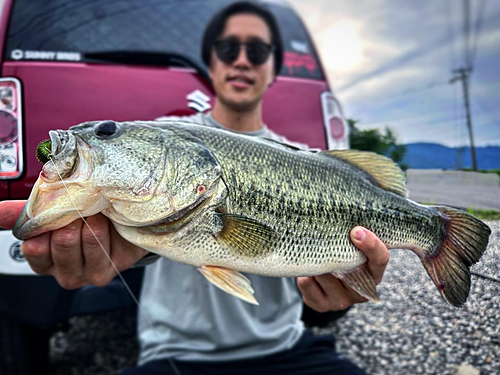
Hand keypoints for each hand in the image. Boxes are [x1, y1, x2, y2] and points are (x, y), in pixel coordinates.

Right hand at [0, 200, 147, 288]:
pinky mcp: (113, 268)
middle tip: (84, 209)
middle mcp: (66, 273)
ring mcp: (90, 274)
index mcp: (46, 260)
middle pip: (62, 240)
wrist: (126, 221)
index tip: (58, 211)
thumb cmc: (90, 217)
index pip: (33, 246)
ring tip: (98, 215)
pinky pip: (102, 239)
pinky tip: (110, 223)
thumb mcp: (58, 213)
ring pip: (84, 238)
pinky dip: (106, 223)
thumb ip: (29, 212)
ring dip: (92, 218)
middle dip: (74, 217)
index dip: (47, 225)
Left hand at [297, 226, 388, 311]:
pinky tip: (307, 270)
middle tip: (323, 237)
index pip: (380, 259)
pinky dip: (304, 274)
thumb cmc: (340, 258)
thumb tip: (340, 216)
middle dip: (334, 252)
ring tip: (314, 254)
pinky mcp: (321, 305)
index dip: (371, 245)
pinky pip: (307, 283)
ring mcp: (340, 301)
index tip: (357, 230)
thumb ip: (353, 237)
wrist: (323, 286)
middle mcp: (359, 291)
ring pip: (323, 274)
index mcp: (373, 273)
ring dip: (316, 261)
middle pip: (346, 267)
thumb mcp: (350, 248)